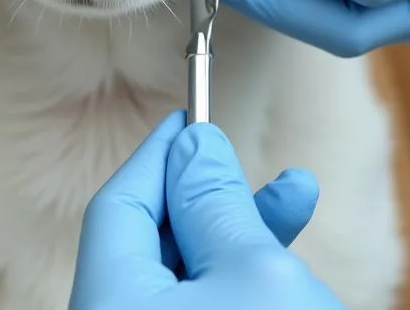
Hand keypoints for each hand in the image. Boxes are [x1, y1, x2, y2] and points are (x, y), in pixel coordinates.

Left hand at [70, 110, 343, 308]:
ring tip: (298, 192)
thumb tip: (196, 146)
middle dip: (209, 191)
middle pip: (152, 240)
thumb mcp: (253, 270)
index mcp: (110, 299)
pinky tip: (294, 246)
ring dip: (242, 230)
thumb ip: (216, 201)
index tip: (189, 117)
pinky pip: (208, 304)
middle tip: (240, 158)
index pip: (118, 205)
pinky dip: (246, 274)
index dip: (158, 154)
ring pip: (189, 275)